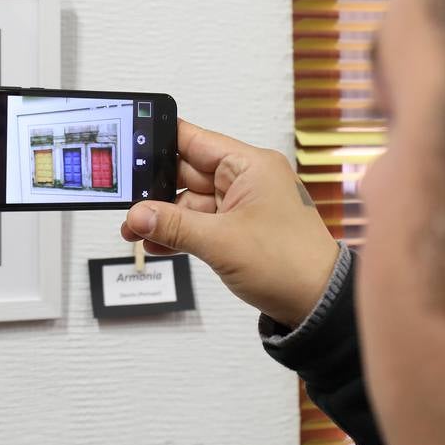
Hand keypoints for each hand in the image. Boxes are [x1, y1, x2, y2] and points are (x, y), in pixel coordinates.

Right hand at [121, 120, 339, 326]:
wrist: (318, 304)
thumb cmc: (291, 264)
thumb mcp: (221, 242)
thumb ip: (174, 226)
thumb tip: (137, 215)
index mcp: (250, 165)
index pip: (194, 140)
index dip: (159, 142)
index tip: (128, 149)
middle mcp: (246, 179)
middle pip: (186, 172)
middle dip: (154, 192)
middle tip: (126, 206)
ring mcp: (242, 204)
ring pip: (190, 202)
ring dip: (162, 217)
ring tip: (133, 231)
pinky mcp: (239, 228)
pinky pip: (200, 222)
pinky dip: (179, 232)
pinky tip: (155, 242)